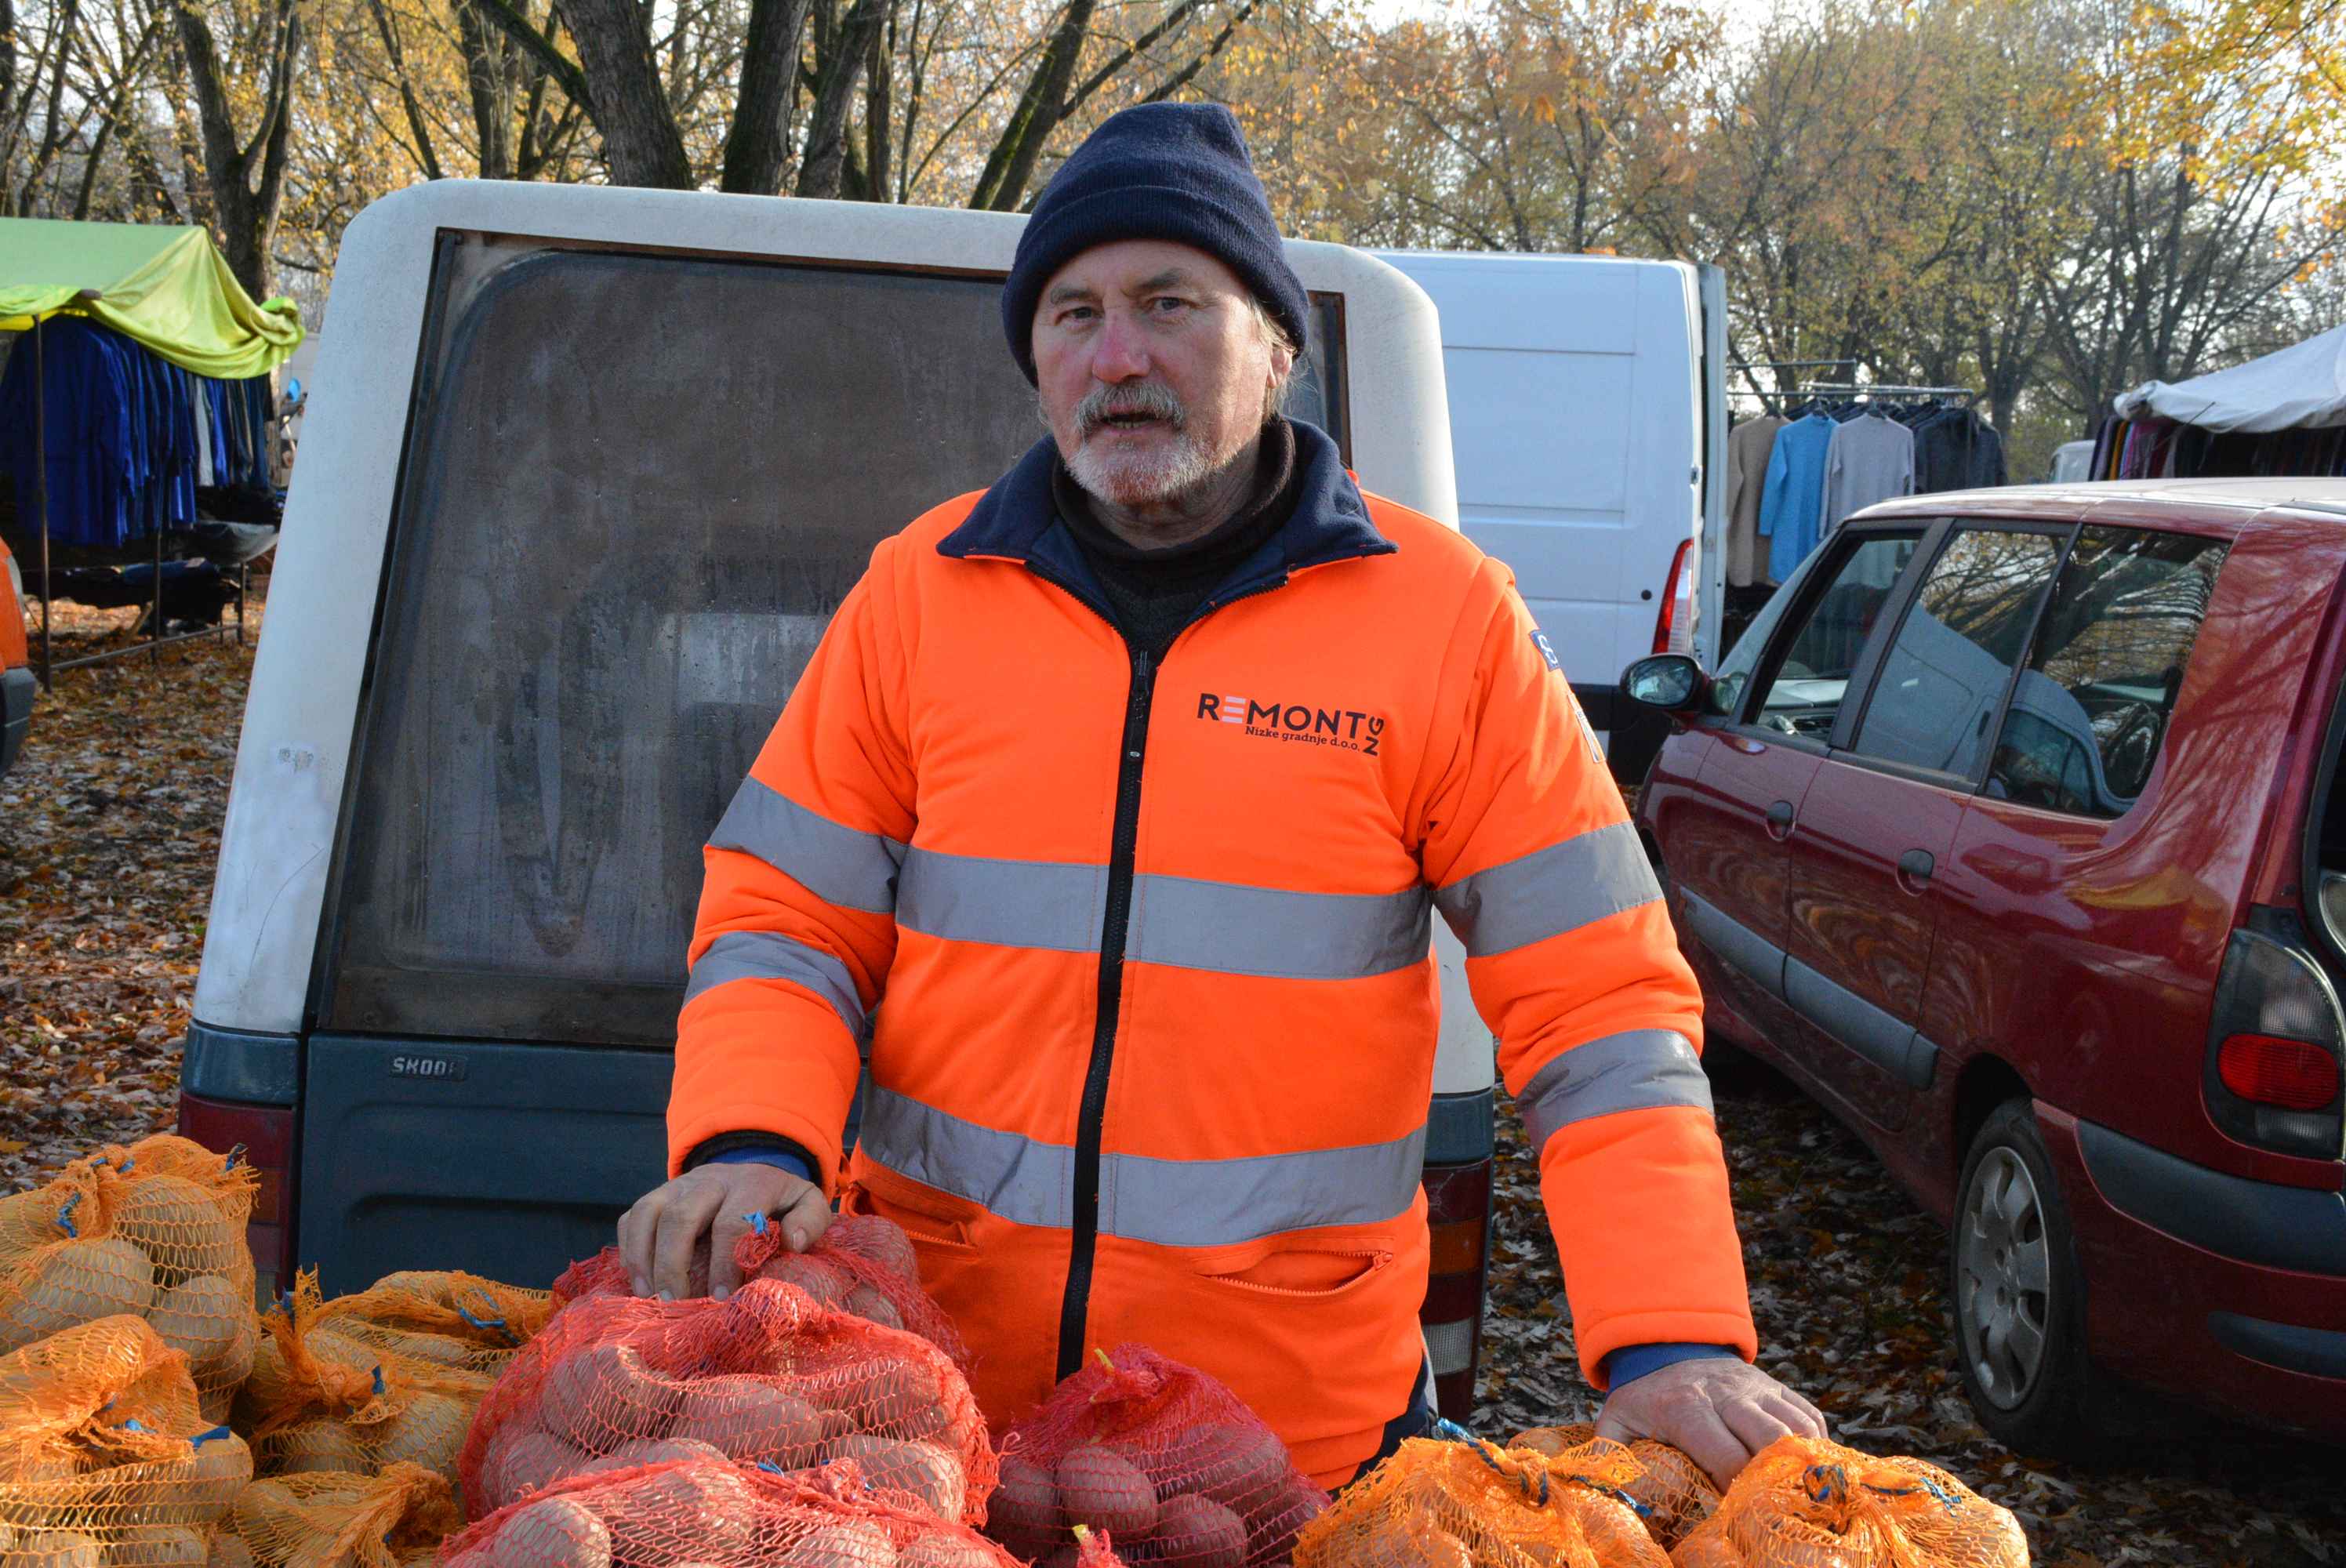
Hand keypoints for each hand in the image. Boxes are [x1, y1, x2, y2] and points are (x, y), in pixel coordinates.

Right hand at [616, 1163, 831, 1301]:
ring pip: (649, 1212)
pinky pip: (631, 1217)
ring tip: (650, 1296)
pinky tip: (638, 1282)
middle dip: (674, 1262)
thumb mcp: (807, 1203)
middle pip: (681, 1215)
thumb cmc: (781, 1203)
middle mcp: (710, 1180)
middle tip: (675, 1302)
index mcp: (751, 1183)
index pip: (732, 1220)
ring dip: (644, 1256)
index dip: (725, 1261)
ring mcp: (677, 1186)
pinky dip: (629, 1249)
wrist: (754, 1171)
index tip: (722, 1297)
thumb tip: (794, 1242)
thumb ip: (810, 1220)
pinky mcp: (657, 1197)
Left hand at [1595, 1358, 1826, 1490]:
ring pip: (1797, 1427)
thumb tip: (1615, 1500)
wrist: (1667, 1346)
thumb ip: (1609, 1458)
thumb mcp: (1616, 1422)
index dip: (1736, 1492)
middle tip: (1769, 1507)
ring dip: (1799, 1463)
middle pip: (1770, 1440)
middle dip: (1774, 1479)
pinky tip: (1801, 1470)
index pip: (1726, 1456)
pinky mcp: (1776, 1386)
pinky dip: (1814, 1446)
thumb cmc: (1643, 1398)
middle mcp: (1726, 1393)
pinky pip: (1809, 1416)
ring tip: (1790, 1492)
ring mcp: (1756, 1387)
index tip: (1733, 1516)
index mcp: (1685, 1406)